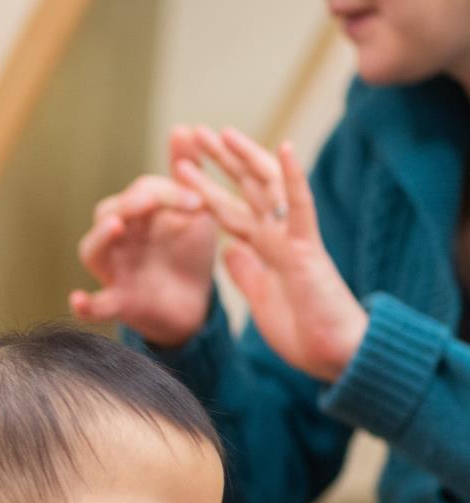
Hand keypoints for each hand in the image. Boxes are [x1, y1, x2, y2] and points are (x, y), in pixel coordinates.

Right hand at [70, 125, 219, 346]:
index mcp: (137, 214)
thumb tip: (181, 128)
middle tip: (151, 201)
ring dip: (101, 238)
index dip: (167, 192)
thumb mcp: (193, 209)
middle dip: (130, 205)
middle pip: (110, 213)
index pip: (142, 192)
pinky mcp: (119, 302)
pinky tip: (78, 300)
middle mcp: (119, 238)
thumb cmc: (187, 251)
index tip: (198, 201)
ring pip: (93, 250)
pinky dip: (85, 304)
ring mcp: (115, 269)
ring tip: (116, 227)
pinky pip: (96, 304)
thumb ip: (185, 172)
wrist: (195, 301)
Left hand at [172, 127, 366, 382]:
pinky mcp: (308, 249)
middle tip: (195, 134)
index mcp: (265, 249)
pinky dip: (293, 178)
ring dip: (246, 159)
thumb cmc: (304, 330)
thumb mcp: (261, 299)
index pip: (230, 210)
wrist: (335, 355)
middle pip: (246, 189)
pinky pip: (300, 207)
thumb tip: (228, 250)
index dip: (205, 189)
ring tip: (223, 133)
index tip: (181, 166)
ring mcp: (294, 239)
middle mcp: (278, 237)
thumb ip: (246, 272)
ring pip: (268, 188)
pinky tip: (285, 148)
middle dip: (220, 162)